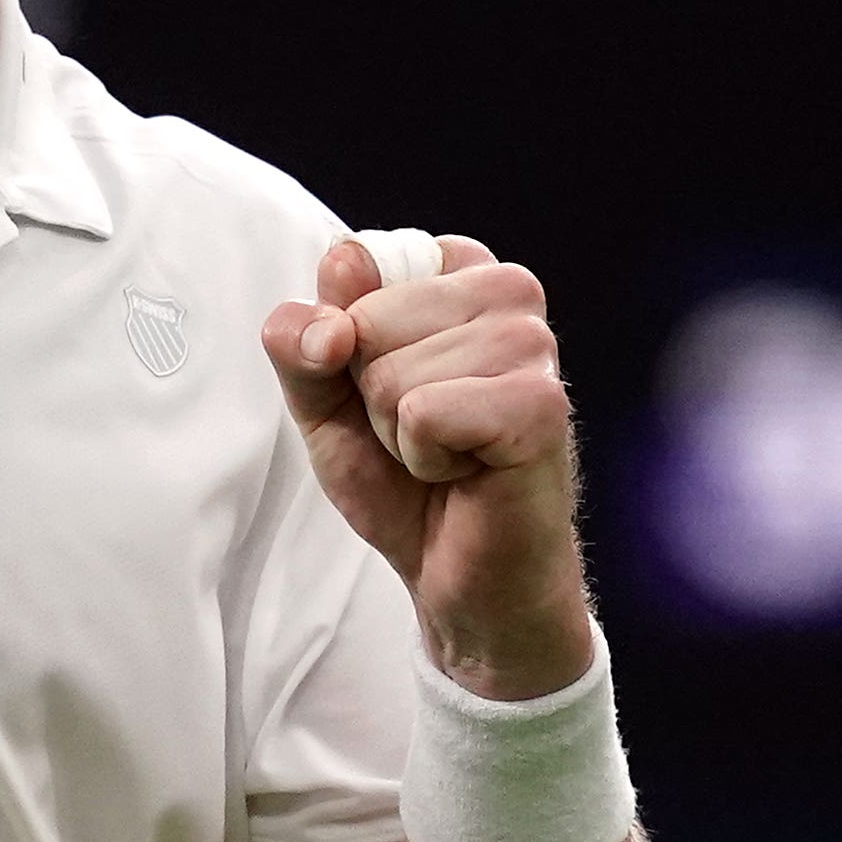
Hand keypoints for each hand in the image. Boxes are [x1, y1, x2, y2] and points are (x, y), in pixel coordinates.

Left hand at [260, 234, 599, 702]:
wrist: (460, 576)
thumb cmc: (405, 481)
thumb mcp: (325, 405)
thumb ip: (300, 347)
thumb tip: (318, 322)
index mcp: (459, 270)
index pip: (351, 264)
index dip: (341, 346)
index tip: (389, 391)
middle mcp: (507, 291)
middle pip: (365, 320)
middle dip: (370, 396)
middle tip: (422, 435)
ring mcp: (532, 344)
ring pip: (391, 372)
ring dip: (398, 433)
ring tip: (448, 455)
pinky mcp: (541, 403)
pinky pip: (424, 413)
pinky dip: (424, 459)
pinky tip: (468, 473)